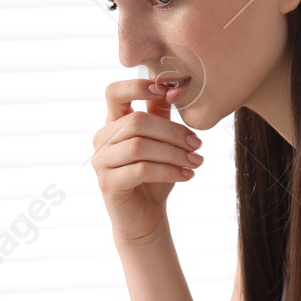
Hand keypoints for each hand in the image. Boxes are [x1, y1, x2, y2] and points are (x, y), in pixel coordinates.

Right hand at [90, 73, 202, 242]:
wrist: (146, 215)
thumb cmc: (154, 175)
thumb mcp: (161, 142)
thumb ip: (162, 115)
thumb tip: (175, 86)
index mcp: (114, 122)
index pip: (114, 93)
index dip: (138, 86)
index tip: (166, 89)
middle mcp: (103, 139)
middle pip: (137, 122)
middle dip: (172, 132)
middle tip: (198, 144)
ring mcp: (102, 161)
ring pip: (140, 147)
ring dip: (174, 153)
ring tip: (196, 162)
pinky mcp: (108, 183)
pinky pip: (141, 170)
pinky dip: (168, 171)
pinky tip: (187, 176)